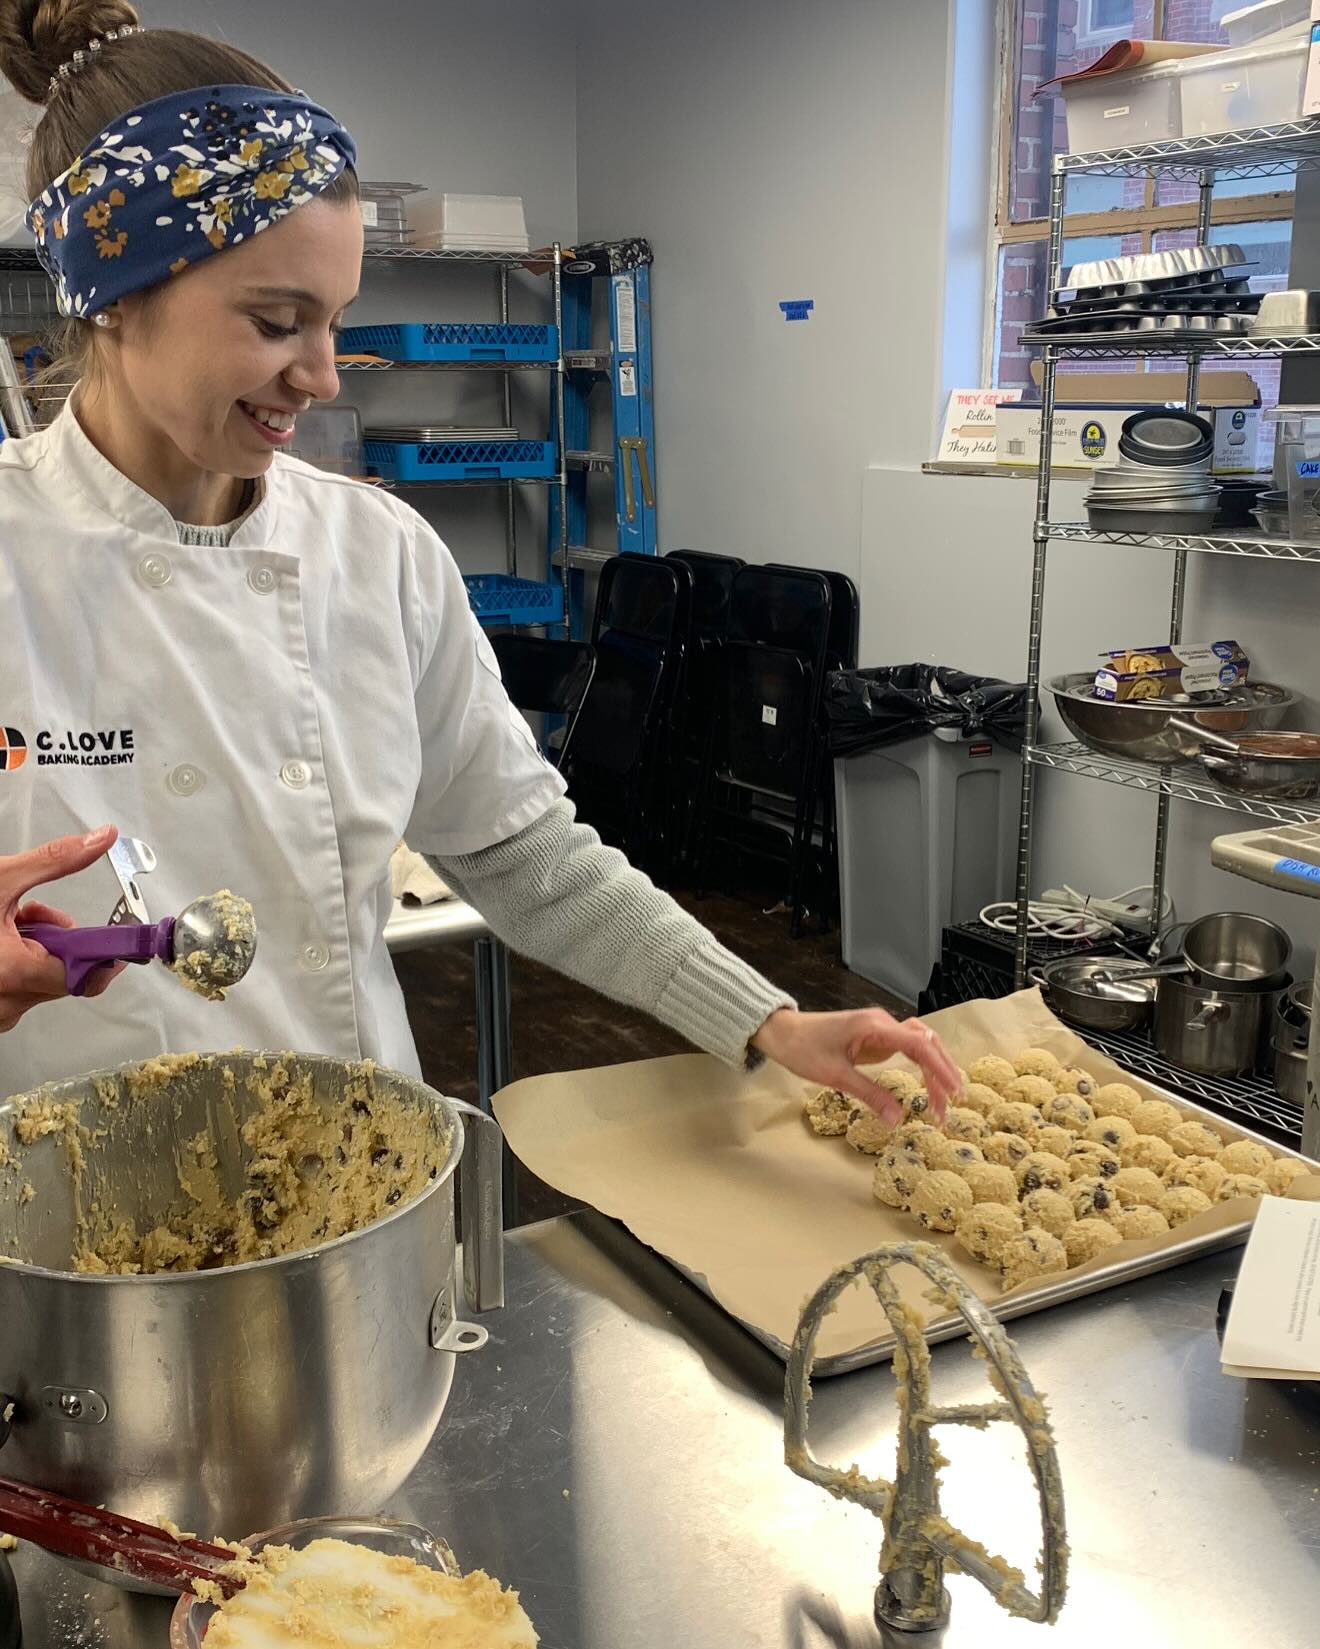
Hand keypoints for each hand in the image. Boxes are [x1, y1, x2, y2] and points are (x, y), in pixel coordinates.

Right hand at [0, 826, 123, 1031]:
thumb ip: (54, 862)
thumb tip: (99, 840)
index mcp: (15, 973)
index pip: (87, 975)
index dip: (102, 952)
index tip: (112, 934)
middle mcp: (6, 1003)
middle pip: (63, 974)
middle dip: (58, 939)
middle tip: (31, 913)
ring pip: (39, 980)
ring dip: (34, 949)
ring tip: (4, 922)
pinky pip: (15, 989)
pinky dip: (13, 962)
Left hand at [751, 1006, 959, 1123]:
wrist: (782, 1032)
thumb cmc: (803, 1049)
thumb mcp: (835, 1076)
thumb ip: (870, 1095)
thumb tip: (898, 1119)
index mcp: (875, 1026)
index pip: (920, 1044)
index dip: (940, 1068)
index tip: (954, 1092)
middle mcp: (883, 1023)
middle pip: (926, 1043)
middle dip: (942, 1073)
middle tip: (950, 1106)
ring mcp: (881, 1028)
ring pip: (920, 1044)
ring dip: (934, 1069)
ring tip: (942, 1101)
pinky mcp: (876, 1037)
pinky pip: (907, 1049)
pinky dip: (921, 1066)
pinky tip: (928, 1085)